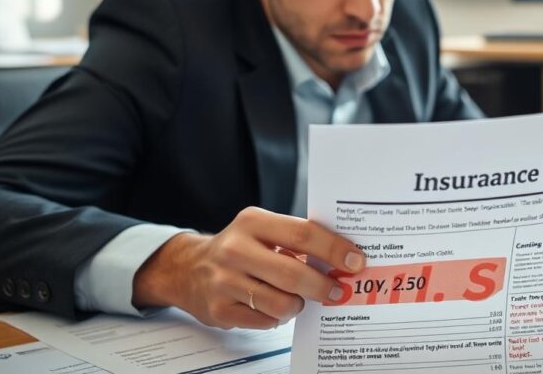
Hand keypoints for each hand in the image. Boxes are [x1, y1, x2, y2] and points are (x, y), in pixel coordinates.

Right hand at [133, 207, 364, 328]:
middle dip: (323, 286)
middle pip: (294, 273)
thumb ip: (297, 240)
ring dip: (298, 304)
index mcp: (253, 222)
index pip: (304, 234)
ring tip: (298, 299)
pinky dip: (277, 317)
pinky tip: (273, 307)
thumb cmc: (240, 248)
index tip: (356, 262)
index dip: (334, 249)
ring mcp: (224, 281)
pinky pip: (265, 321)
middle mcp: (235, 249)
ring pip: (281, 303)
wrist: (187, 268)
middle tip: (338, 291)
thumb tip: (343, 258)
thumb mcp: (262, 230)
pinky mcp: (219, 310)